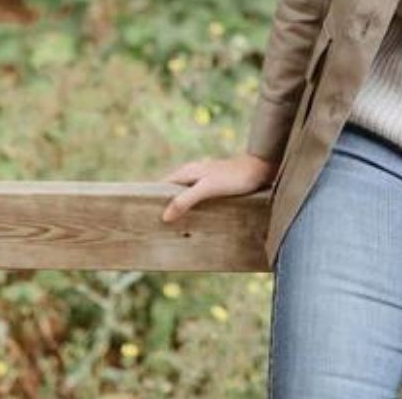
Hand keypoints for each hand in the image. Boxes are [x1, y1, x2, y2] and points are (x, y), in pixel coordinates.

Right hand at [159, 152, 278, 223]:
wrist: (259, 169)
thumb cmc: (233, 177)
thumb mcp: (207, 188)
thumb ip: (186, 200)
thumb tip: (164, 215)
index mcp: (186, 172)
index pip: (160, 187)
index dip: (152, 200)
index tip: (142, 218)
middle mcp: (192, 175)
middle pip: (171, 194)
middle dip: (164, 209)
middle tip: (156, 231)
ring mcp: (203, 182)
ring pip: (184, 198)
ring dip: (179, 212)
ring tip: (173, 233)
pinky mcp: (214, 189)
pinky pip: (197, 202)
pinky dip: (192, 212)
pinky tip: (194, 225)